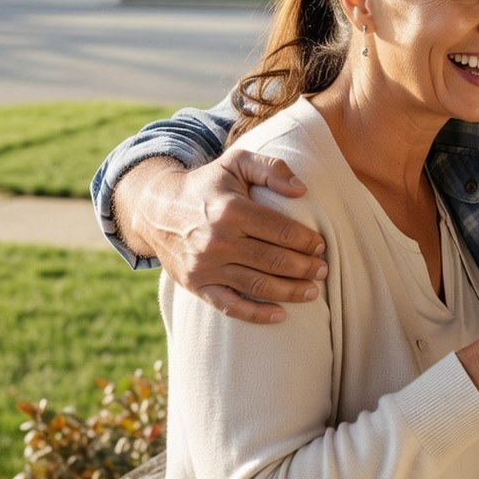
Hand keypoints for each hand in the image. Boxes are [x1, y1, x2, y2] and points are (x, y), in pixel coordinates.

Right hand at [117, 152, 327, 323]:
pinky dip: (257, 314)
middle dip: (306, 268)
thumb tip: (302, 189)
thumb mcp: (236, 162)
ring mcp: (206, 266)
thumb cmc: (206, 185)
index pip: (282, 231)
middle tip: (323, 270)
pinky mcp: (196, 285)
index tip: (321, 246)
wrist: (155, 208)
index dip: (308, 241)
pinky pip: (230, 306)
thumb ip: (271, 168)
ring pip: (258, 285)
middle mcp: (218, 241)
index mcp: (232, 210)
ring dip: (291, 291)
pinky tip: (280, 315)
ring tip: (313, 292)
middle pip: (275, 261)